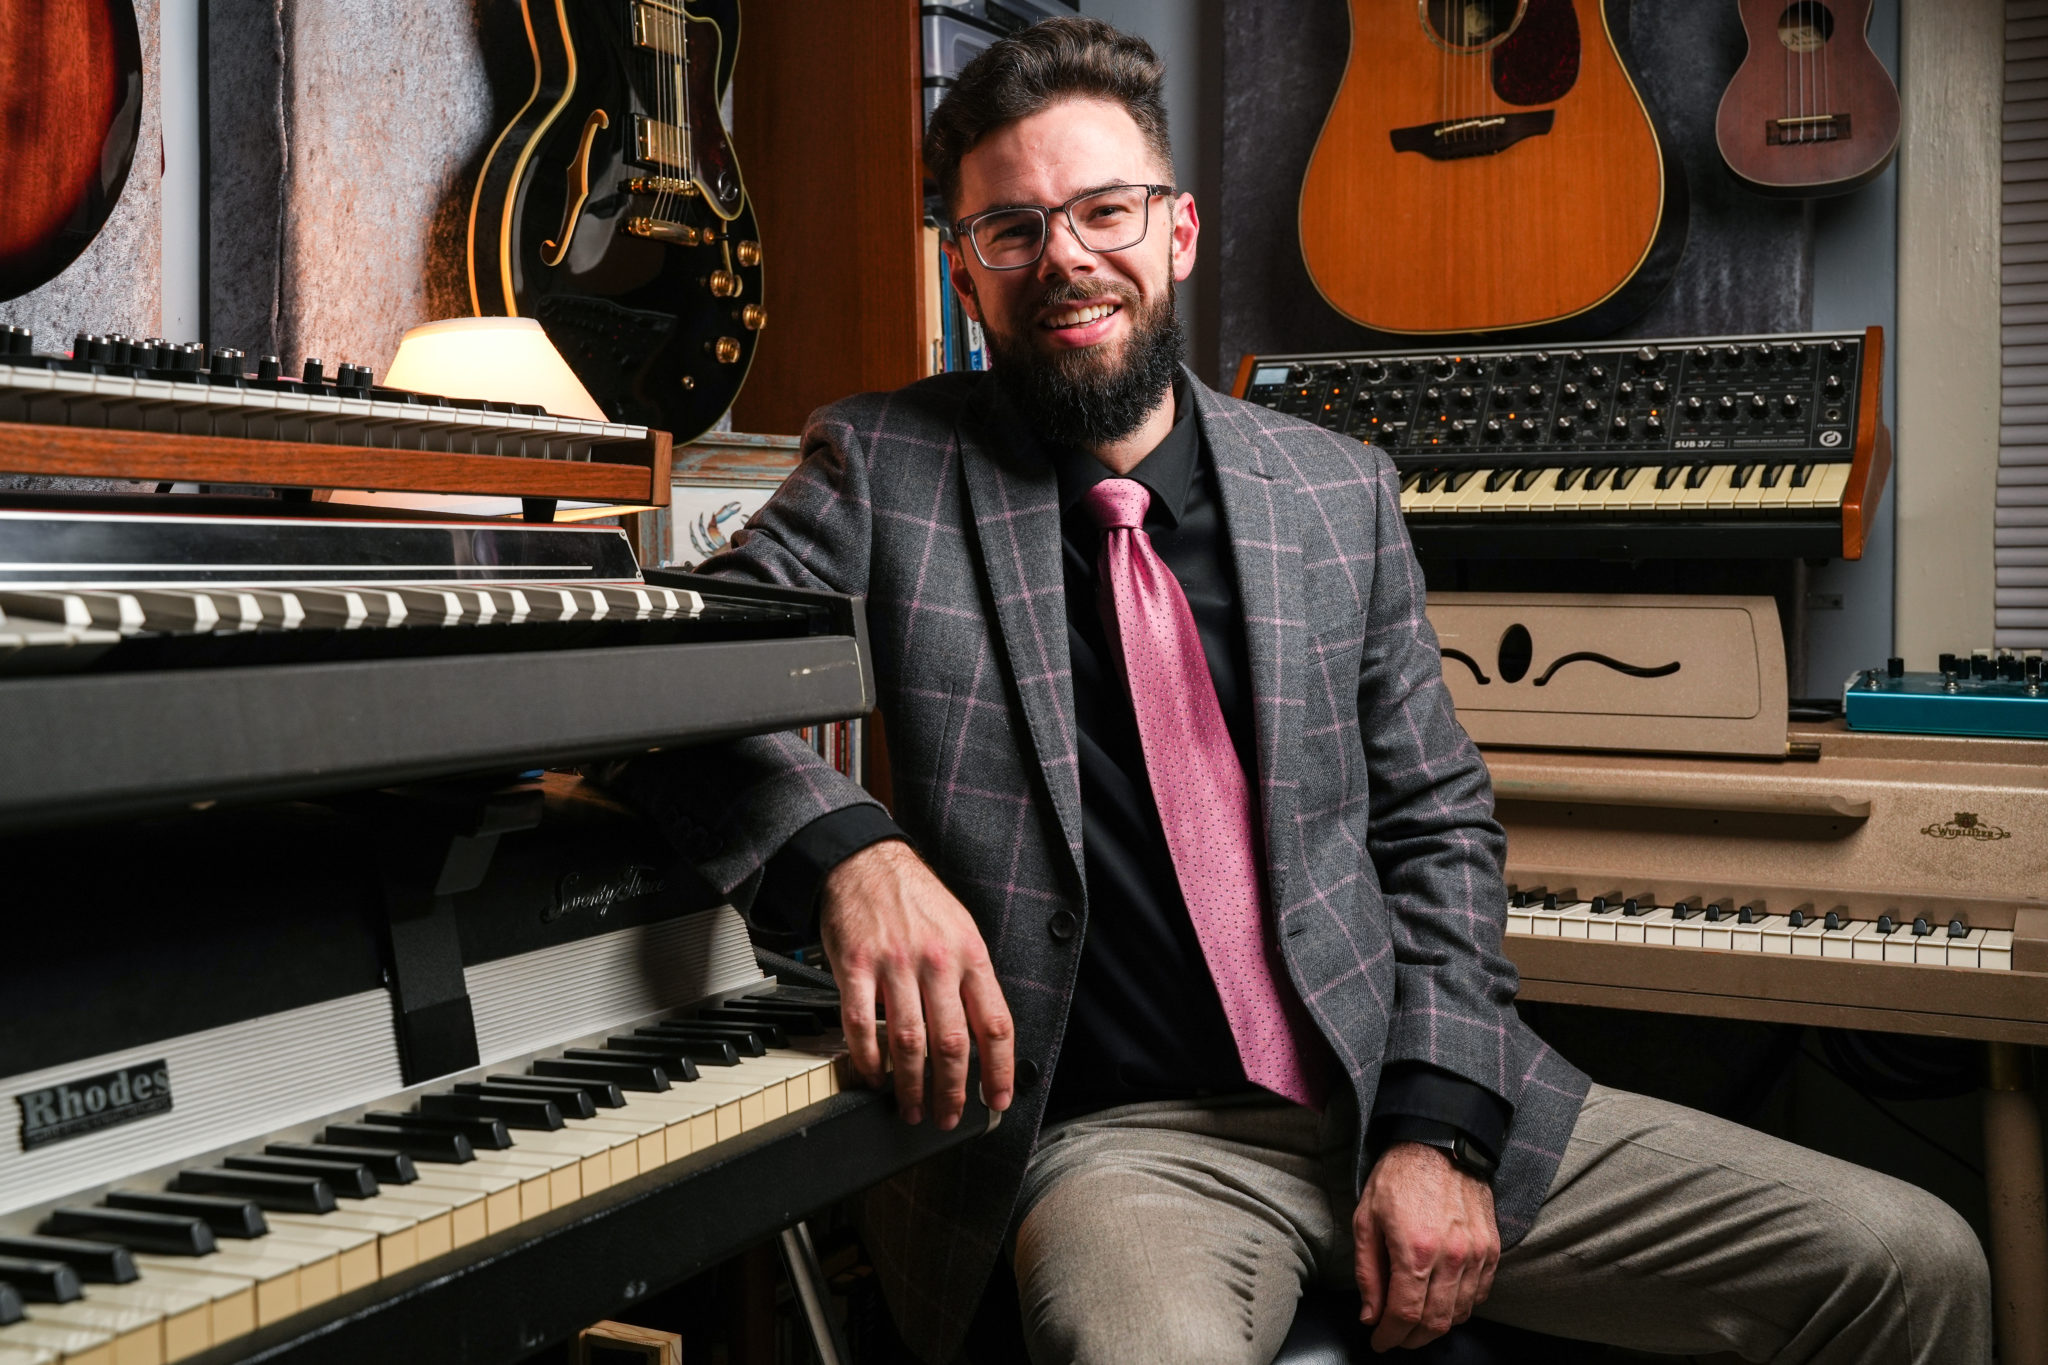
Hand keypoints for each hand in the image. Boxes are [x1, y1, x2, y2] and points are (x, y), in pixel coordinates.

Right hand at [819, 840, 1015, 1129]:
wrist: (867, 861)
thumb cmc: (917, 901)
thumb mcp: (962, 931)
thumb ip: (972, 981)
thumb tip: (984, 1040)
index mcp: (971, 955)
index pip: (996, 1024)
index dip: (1000, 1070)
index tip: (998, 1100)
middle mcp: (938, 962)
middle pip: (952, 1044)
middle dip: (952, 1091)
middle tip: (947, 1116)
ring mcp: (895, 965)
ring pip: (909, 1043)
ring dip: (910, 1086)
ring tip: (910, 1108)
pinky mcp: (856, 966)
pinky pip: (860, 1025)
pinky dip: (867, 1060)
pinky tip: (872, 1077)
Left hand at [1353, 1141, 1500, 1350]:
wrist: (1439, 1142)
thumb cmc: (1398, 1177)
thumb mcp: (1366, 1220)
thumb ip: (1368, 1272)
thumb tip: (1370, 1315)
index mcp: (1414, 1250)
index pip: (1405, 1314)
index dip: (1390, 1336)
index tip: (1379, 1341)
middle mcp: (1451, 1257)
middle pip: (1435, 1322)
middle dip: (1412, 1339)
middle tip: (1396, 1337)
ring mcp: (1476, 1254)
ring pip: (1459, 1313)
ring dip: (1436, 1327)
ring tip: (1416, 1323)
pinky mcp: (1491, 1248)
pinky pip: (1480, 1294)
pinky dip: (1461, 1307)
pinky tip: (1443, 1302)